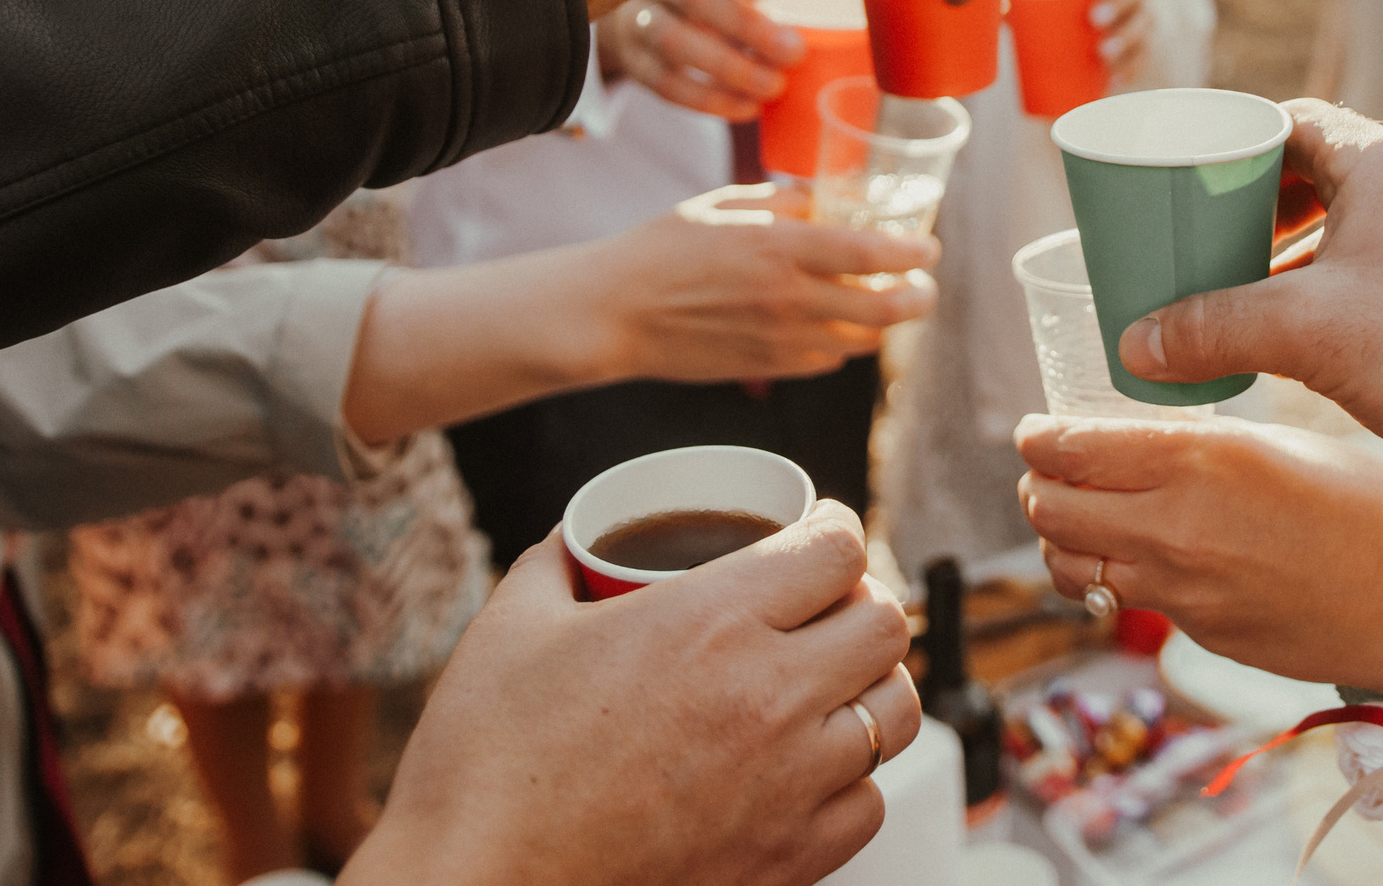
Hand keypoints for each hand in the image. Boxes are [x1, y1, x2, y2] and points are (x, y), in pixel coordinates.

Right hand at [341, 186, 934, 444]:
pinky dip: (840, 346)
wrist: (616, 311)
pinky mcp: (764, 369)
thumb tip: (826, 203)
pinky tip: (835, 328)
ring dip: (879, 326)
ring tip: (883, 305)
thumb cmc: (663, 247)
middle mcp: (790, 298)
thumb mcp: (725, 204)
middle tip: (923, 288)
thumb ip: (783, 204)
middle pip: (883, 311)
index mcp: (783, 247)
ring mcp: (779, 340)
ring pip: (858, 342)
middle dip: (916, 300)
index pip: (874, 254)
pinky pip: (823, 362)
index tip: (930, 248)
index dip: (914, 254)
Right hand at [349, 507, 920, 885]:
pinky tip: (803, 771)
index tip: (816, 537)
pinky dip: (848, 782)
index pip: (840, 548)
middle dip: (859, 604)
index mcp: (712, 621)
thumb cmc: (486, 766)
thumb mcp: (511, 627)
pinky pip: (868, 804)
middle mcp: (770, 697)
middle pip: (886, 624)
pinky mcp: (788, 860)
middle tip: (820, 610)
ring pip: (896, 714)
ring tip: (825, 687)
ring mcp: (789, 785)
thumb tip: (574, 540)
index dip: (834, 529)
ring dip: (868, 688)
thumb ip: (557, 565)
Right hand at [604, 0, 802, 120]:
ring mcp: (635, 19)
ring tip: (774, 86)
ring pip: (674, 41)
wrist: (635, 12)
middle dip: (745, 26)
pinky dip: (710, 99)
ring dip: (730, 68)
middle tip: (793, 52)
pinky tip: (748, 108)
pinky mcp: (633, 60)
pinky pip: (667, 83)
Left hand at [1018, 417, 1382, 701]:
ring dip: (1060, 539)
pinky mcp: (1201, 634)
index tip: (1034, 432)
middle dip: (1037, 486)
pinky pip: (1130, 600)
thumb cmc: (1377, 507)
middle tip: (1048, 472)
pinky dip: (1115, 576)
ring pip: (1071, 565)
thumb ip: (1202, 444)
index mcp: (1199, 460)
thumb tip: (1142, 446)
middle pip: (1049, 509)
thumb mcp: (1284, 442)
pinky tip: (1146, 558)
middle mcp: (1175, 528)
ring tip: (1079, 518)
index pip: (1071, 449)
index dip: (1039, 438)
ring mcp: (1183, 591)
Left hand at [1070, 0, 1154, 84]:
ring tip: (1102, 54)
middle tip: (1094, 20)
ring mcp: (1147, 13)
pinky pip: (1144, 57)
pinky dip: (1128, 70)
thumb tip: (996, 4)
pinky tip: (1112, 80)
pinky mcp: (1145, 43)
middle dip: (1121, 5)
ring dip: (1127, 40)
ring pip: (1145, 26)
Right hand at [1114, 101, 1382, 494]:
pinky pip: (1371, 255)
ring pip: (1341, 217)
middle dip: (1245, 203)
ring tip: (1234, 285)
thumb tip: (1135, 344)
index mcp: (1379, 159)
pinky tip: (1297, 324)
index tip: (1179, 183)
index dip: (1221, 147)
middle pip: (1307, 169)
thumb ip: (1212, 330)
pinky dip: (1324, 276)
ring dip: (1284, 246)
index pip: (1281, 121)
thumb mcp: (1306, 334)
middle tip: (1195, 239)